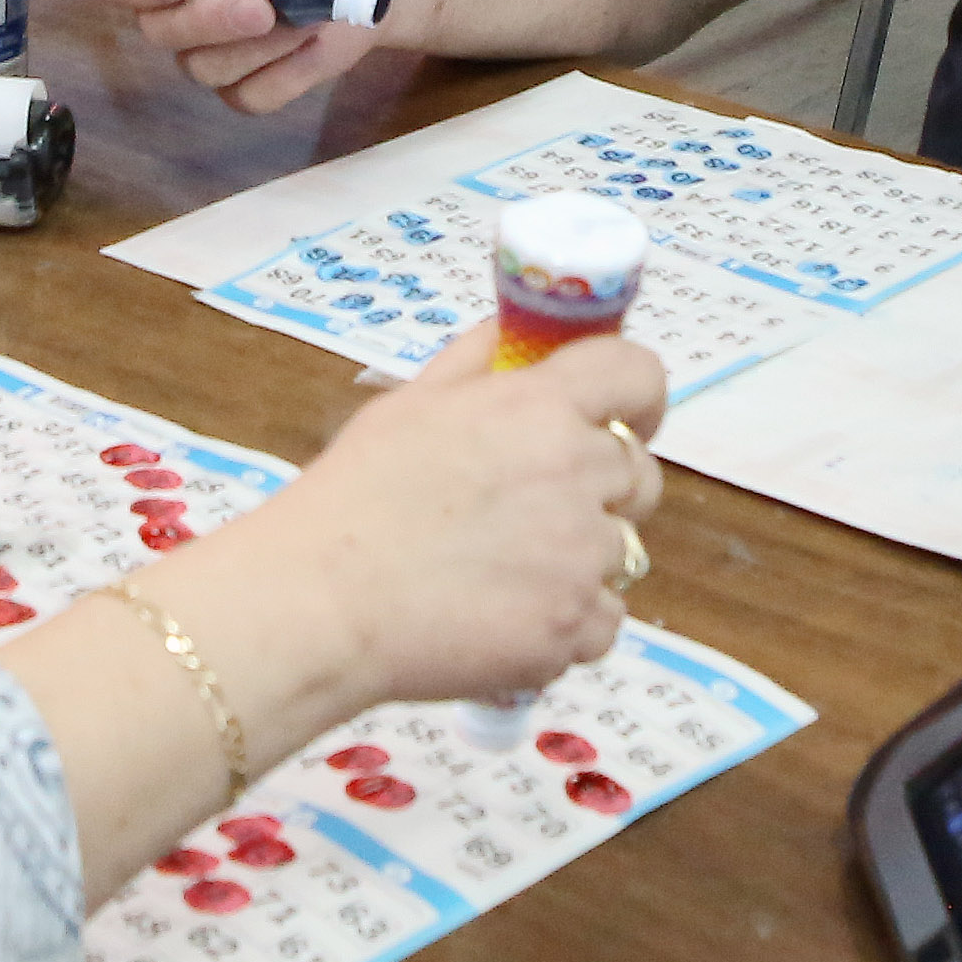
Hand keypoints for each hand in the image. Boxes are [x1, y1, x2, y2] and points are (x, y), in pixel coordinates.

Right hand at [83, 0, 395, 112]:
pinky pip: (250, 95)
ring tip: (305, 11)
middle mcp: (177, 4)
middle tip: (259, 5)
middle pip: (156, 28)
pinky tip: (311, 40)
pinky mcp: (249, 85)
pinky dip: (286, 71)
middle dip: (205, 18)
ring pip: (203, 67)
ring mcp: (210, 49)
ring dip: (258, 45)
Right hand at [249, 323, 666, 708]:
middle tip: (533, 509)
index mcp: (538, 407)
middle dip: (602, 488)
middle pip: (639, 473)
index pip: (638, 374)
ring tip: (499, 573)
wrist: (322, 601)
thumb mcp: (408, 404)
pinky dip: (565, 623)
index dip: (636, 397)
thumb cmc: (354, 497)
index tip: (620, 418)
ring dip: (577, 561)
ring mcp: (582, 557)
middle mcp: (577, 473)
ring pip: (619, 552)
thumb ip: (475, 362)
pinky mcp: (575, 626)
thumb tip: (513, 334)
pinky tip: (503, 618)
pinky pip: (601, 620)